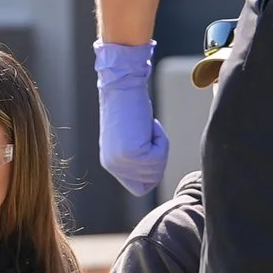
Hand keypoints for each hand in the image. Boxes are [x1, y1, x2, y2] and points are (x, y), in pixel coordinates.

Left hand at [92, 41, 169, 195]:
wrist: (123, 85)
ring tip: (147, 127)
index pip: (138, 187)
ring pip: (157, 169)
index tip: (152, 148)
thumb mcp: (130, 137)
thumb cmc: (129, 105)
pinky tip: (150, 125)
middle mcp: (112, 165)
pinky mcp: (132, 154)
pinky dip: (162, 139)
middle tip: (149, 133)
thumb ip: (137, 157)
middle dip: (159, 157)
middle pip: (152, 179)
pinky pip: (161, 156)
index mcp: (110, 162)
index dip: (152, 171)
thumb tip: (152, 171)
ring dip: (161, 146)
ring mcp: (121, 161)